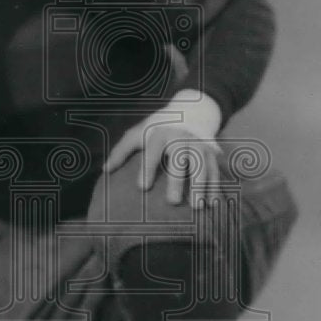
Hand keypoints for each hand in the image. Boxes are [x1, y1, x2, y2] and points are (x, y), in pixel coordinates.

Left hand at [103, 94, 221, 205]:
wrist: (188, 114)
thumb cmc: (156, 130)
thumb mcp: (138, 134)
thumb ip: (121, 151)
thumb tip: (105, 170)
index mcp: (161, 133)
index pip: (153, 150)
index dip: (147, 168)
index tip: (142, 187)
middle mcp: (181, 138)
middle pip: (180, 159)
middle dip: (177, 181)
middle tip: (172, 202)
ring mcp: (198, 145)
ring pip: (201, 165)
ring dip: (200, 186)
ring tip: (196, 207)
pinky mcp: (210, 152)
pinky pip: (215, 170)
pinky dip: (215, 186)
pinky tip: (213, 203)